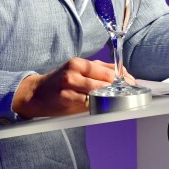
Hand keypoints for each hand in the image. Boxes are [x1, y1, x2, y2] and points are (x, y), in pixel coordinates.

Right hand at [13, 58, 131, 118]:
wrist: (35, 94)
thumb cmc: (59, 82)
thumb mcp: (77, 71)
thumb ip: (98, 71)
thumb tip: (122, 75)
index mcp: (79, 63)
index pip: (108, 69)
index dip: (124, 78)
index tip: (133, 84)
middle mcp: (74, 71)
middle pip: (106, 80)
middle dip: (120, 88)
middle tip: (130, 94)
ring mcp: (69, 85)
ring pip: (99, 92)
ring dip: (111, 97)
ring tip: (119, 101)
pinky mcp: (66, 99)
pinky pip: (88, 103)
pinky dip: (98, 105)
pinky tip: (103, 106)